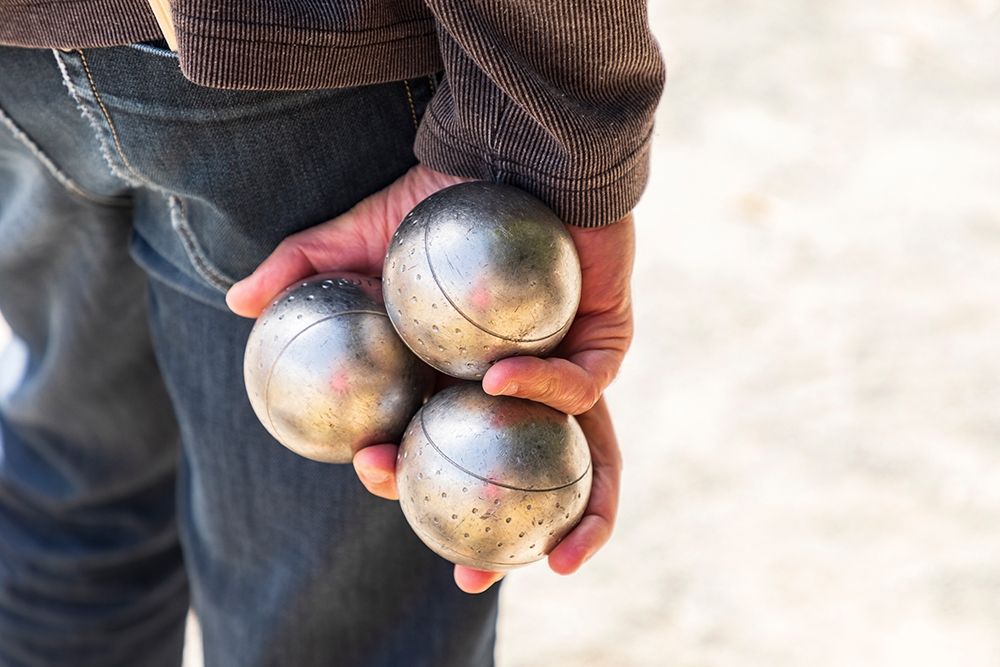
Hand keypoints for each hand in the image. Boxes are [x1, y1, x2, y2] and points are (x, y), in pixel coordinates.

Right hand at [226, 164, 632, 592]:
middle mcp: (515, 387)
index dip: (406, 475)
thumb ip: (303, 267)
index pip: (434, 444)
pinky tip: (497, 386)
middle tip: (467, 569)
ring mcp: (565, 369)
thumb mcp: (360, 232)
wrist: (515, 146)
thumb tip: (237, 303)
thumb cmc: (442, 194)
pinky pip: (585, 385)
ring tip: (552, 558)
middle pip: (509, 473)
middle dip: (497, 534)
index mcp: (458, 378)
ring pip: (576, 456)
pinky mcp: (606, 342)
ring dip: (575, 512)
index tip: (370, 478)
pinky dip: (546, 393)